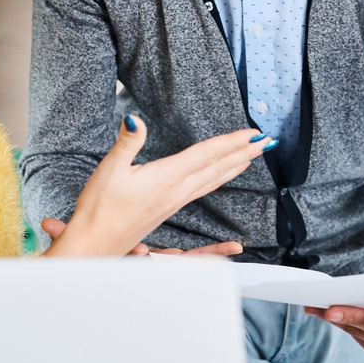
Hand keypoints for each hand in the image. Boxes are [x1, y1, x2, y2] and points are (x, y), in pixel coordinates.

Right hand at [44, 117, 271, 256]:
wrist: (95, 244)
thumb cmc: (100, 208)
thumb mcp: (109, 169)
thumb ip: (127, 142)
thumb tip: (135, 118)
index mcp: (167, 178)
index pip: (207, 155)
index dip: (232, 142)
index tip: (254, 133)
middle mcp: (177, 191)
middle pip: (218, 168)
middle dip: (244, 153)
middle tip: (268, 141)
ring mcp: (176, 201)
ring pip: (214, 180)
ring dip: (236, 165)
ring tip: (253, 155)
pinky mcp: (170, 208)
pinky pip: (204, 189)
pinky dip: (219, 178)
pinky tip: (222, 175)